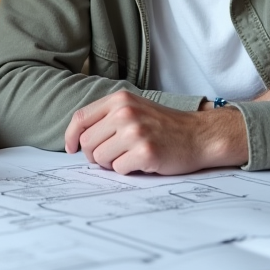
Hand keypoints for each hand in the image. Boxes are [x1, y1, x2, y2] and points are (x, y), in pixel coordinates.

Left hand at [63, 91, 246, 175]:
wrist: (199, 135)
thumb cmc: (164, 125)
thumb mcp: (134, 108)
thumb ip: (107, 117)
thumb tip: (78, 140)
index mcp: (119, 100)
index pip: (80, 118)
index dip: (71, 136)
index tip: (72, 149)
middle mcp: (125, 113)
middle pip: (87, 143)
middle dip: (95, 155)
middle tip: (113, 156)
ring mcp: (135, 132)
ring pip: (100, 159)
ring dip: (112, 163)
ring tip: (131, 156)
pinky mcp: (145, 152)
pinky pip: (119, 169)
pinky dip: (128, 170)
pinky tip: (143, 162)